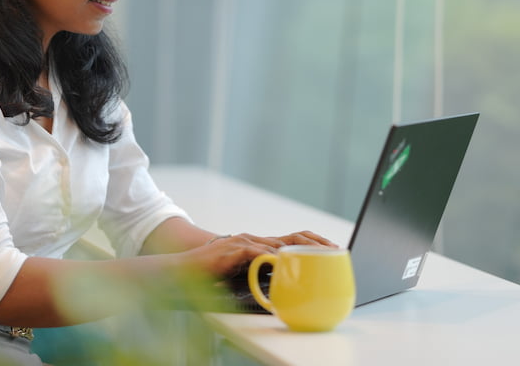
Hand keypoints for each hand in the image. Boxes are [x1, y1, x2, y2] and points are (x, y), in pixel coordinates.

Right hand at [184, 230, 337, 276]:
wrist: (185, 266)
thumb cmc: (213, 271)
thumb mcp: (243, 270)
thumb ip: (261, 271)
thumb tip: (283, 282)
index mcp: (260, 243)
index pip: (292, 239)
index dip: (314, 241)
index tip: (333, 247)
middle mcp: (255, 239)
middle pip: (291, 238)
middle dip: (315, 242)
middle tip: (334, 248)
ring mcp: (245, 243)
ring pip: (277, 244)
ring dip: (297, 251)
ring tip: (315, 256)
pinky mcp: (233, 251)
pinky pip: (255, 253)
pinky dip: (269, 257)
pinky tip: (281, 261)